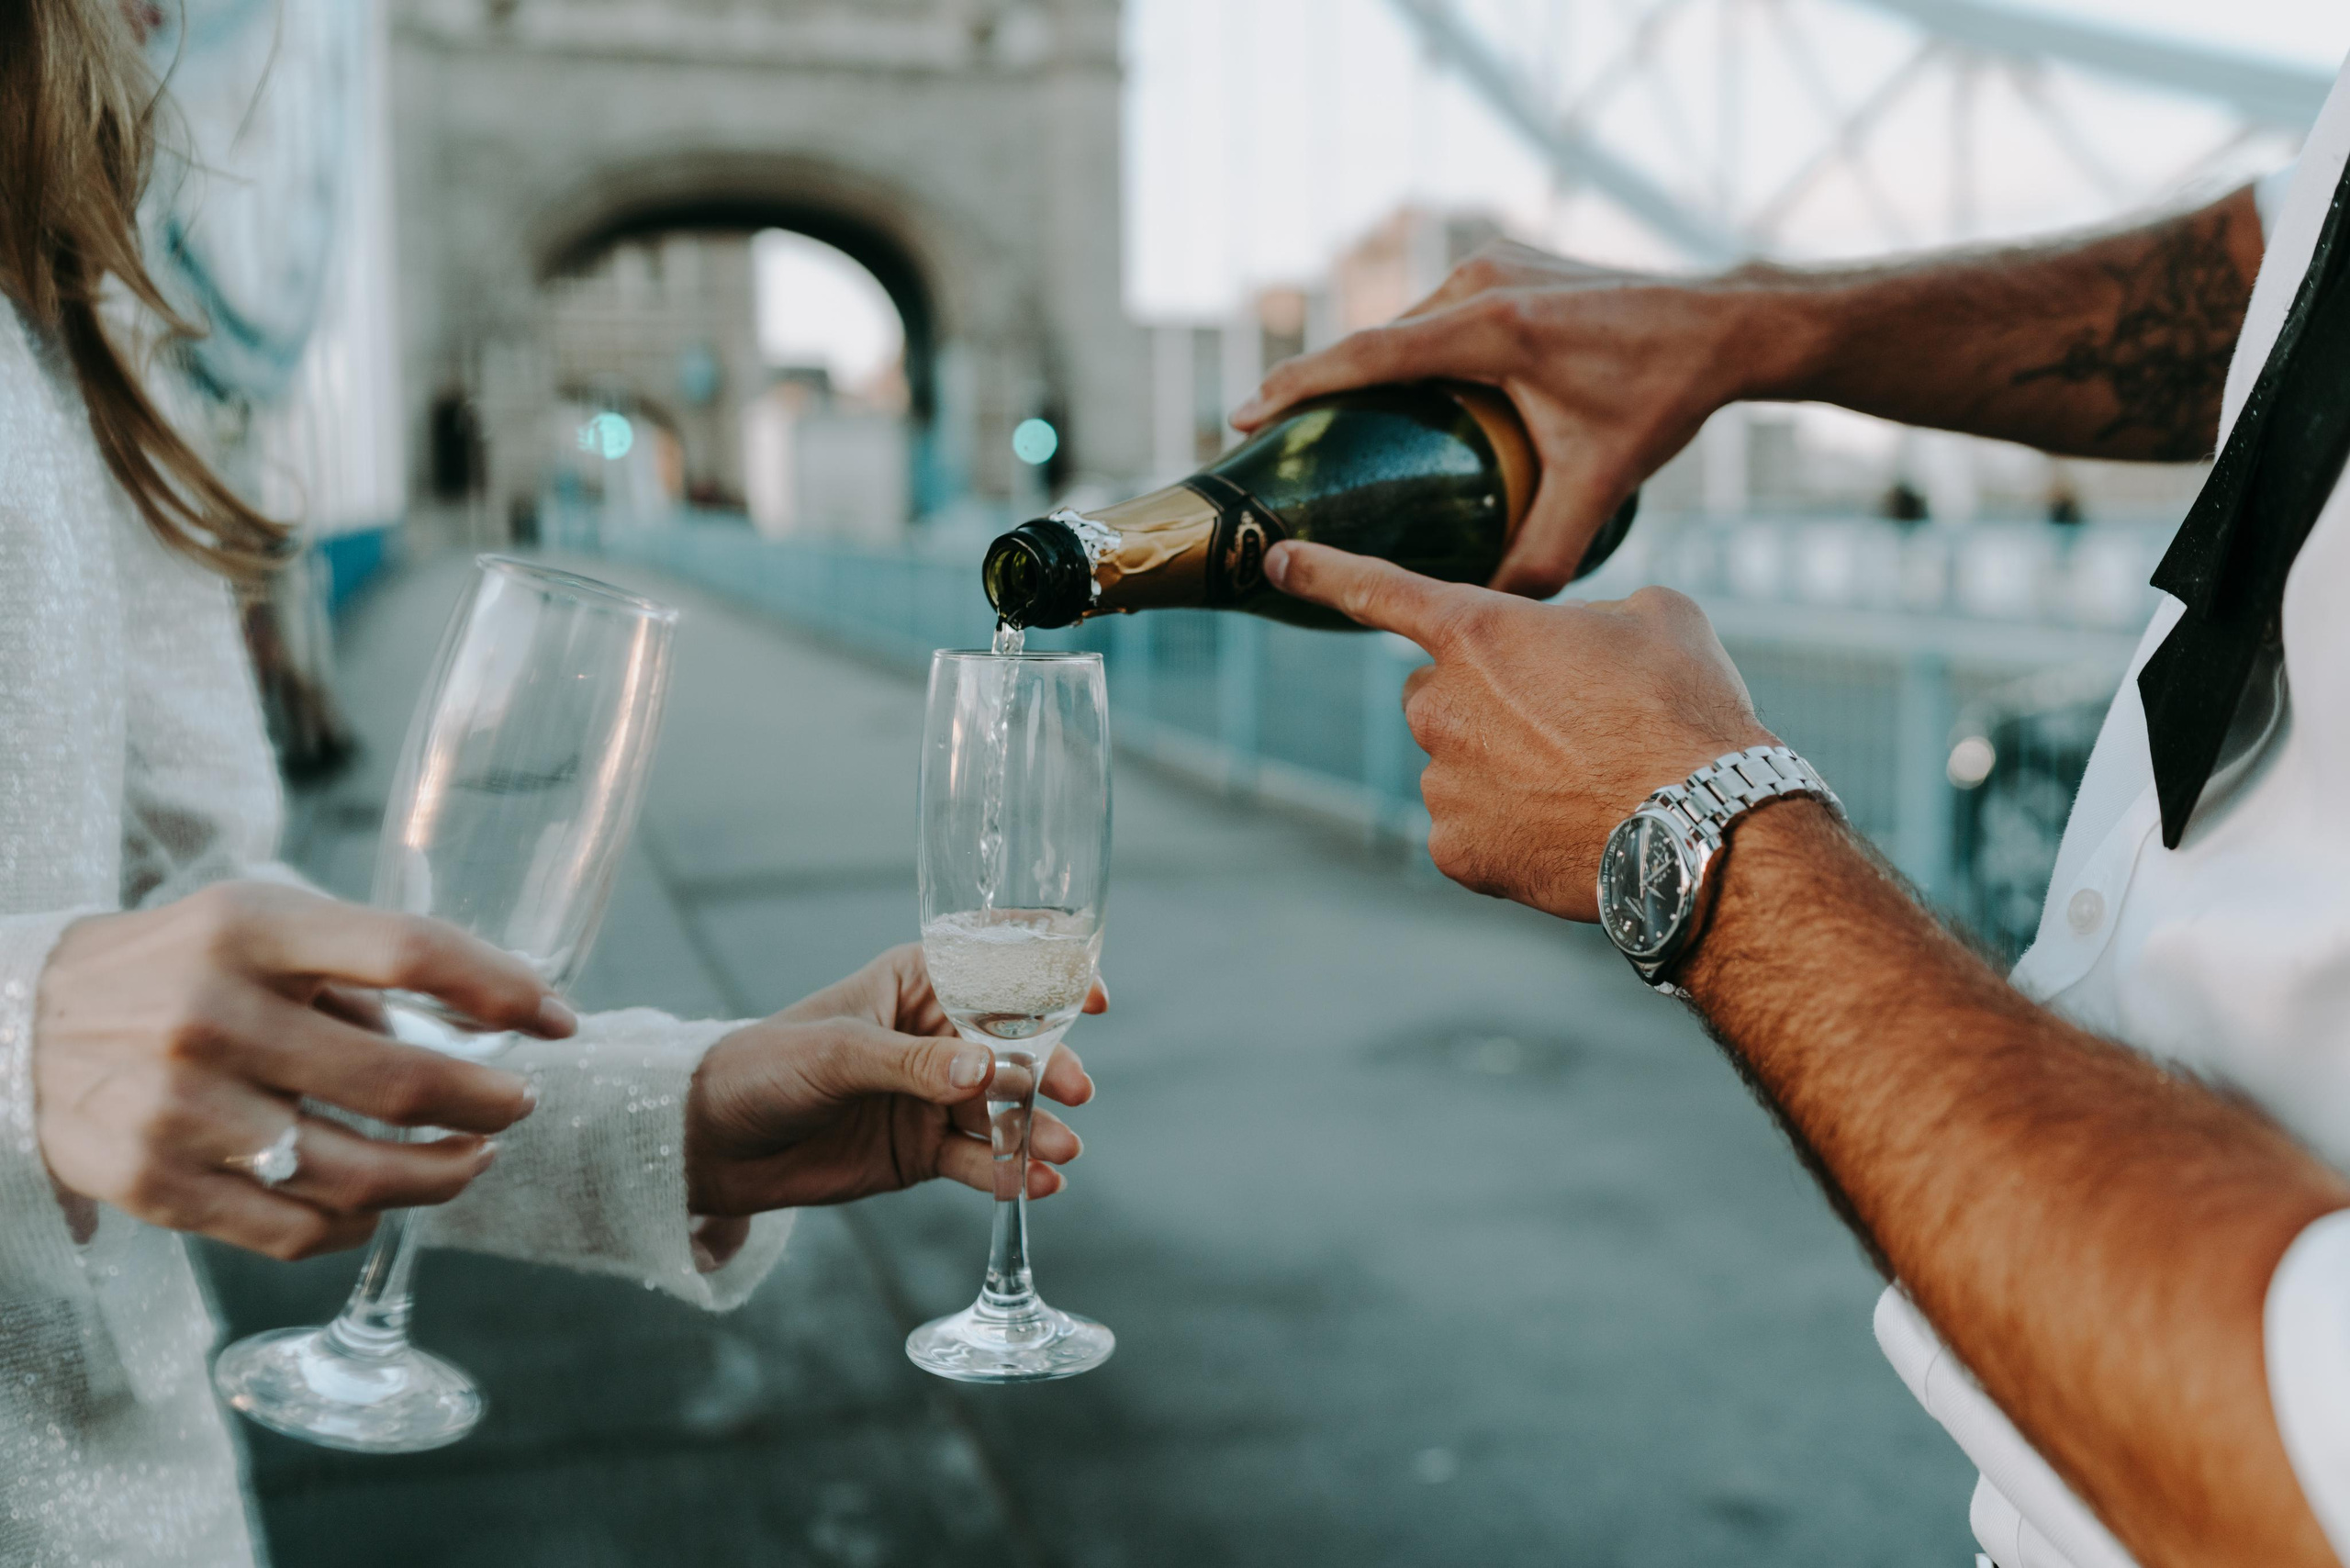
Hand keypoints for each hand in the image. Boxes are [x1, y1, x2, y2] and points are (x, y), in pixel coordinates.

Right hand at [34, 882, 569, 1259]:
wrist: (17, 1023)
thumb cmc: (176, 966)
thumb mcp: (257, 923)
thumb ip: (360, 966)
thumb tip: (477, 1028)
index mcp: (251, 929)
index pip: (411, 952)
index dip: (504, 990)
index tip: (559, 1019)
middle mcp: (213, 1014)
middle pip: (400, 1080)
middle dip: (488, 1104)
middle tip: (518, 1106)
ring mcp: (180, 1106)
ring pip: (357, 1173)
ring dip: (441, 1177)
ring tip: (471, 1162)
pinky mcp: (153, 1183)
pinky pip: (292, 1230)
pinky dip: (357, 1228)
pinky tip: (380, 1210)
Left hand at [685, 944, 1101, 1216]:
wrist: (711, 1142)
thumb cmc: (765, 1066)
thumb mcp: (838, 1054)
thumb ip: (912, 1065)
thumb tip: (987, 1071)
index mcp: (916, 983)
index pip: (994, 971)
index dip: (1049, 980)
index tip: (1092, 998)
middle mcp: (935, 1036)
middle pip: (1014, 1046)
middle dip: (1050, 1068)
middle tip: (1075, 1093)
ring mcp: (934, 1096)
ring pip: (1002, 1109)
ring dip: (1036, 1129)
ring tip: (1062, 1152)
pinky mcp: (923, 1150)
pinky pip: (977, 1159)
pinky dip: (1008, 1172)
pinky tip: (1036, 1184)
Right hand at [1233, 240, 1786, 596]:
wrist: (1725, 324)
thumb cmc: (1662, 399)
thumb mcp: (1600, 485)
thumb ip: (1543, 554)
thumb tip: (1491, 615)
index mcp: (1491, 327)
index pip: (1367, 354)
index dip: (1297, 385)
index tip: (1243, 416)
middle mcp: (1481, 282)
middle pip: (1377, 339)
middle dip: (1319, 383)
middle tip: (1271, 432)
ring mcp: (1495, 262)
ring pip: (1407, 321)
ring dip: (1366, 365)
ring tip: (1324, 417)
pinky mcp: (1509, 259)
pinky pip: (1438, 308)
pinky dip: (1408, 347)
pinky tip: (1400, 391)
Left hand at [1265, 541, 1771, 919]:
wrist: (1700, 823)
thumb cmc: (1686, 710)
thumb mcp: (1659, 619)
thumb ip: (1595, 615)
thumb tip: (1590, 641)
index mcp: (1478, 631)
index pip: (1381, 590)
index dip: (1325, 571)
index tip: (1276, 559)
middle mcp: (1439, 704)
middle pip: (1439, 694)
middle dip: (1486, 703)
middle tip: (1568, 724)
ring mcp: (1441, 783)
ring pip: (1457, 765)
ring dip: (1504, 769)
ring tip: (1585, 781)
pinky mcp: (1455, 850)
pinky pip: (1468, 830)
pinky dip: (1508, 832)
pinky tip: (1564, 829)